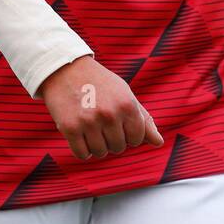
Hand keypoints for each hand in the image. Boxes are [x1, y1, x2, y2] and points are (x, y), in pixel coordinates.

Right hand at [39, 55, 163, 160]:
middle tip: (100, 120)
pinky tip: (79, 133)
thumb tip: (158, 143)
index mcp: (127, 104)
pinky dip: (82, 149)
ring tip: (89, 126)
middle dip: (111, 138)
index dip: (128, 133)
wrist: (65, 69)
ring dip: (96, 145)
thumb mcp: (125, 94)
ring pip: (100, 153)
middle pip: (118, 148)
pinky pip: (82, 155)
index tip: (118, 121)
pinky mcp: (69, 128)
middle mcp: (109, 114)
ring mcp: (89, 122)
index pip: (136, 139)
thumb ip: (144, 119)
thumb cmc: (100, 83)